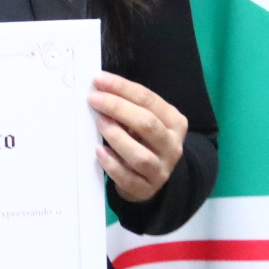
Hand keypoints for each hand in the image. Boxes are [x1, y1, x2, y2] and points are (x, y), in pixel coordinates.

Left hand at [88, 71, 187, 202]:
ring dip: (117, 137)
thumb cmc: (143, 141)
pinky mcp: (147, 189)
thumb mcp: (144, 122)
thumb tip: (99, 89)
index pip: (148, 99)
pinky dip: (112, 164)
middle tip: (94, 99)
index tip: (98, 79)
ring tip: (99, 124)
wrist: (151, 179)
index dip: (122, 88)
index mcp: (174, 122)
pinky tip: (99, 151)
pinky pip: (128, 178)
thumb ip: (128, 107)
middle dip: (118, 108)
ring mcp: (161, 169)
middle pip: (147, 124)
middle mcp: (172, 145)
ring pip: (140, 155)